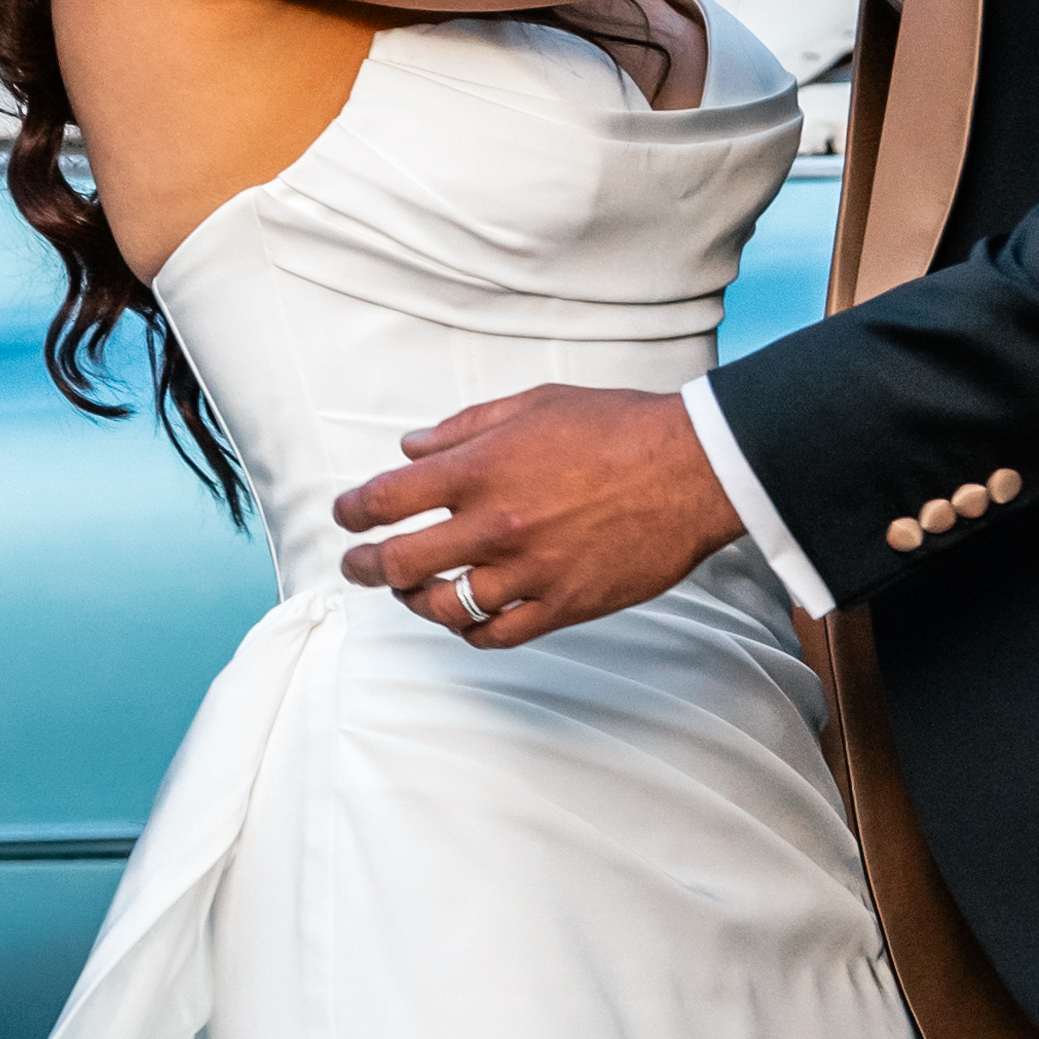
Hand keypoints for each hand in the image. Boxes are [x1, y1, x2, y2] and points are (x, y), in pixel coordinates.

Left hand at [332, 386, 740, 641]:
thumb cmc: (619, 428)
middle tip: (358, 566)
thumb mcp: (533, 405)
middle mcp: (494, 525)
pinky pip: (496, 634)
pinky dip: (469, 630)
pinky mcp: (562, 605)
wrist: (691, 469)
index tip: (346, 516)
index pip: (385, 500)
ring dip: (415, 601)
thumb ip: (464, 427)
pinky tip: (465, 618)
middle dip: (365, 567)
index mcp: (480, 469)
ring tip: (412, 593)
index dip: (351, 512)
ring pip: (442, 606)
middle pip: (399, 563)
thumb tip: (411, 446)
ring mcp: (528, 572)